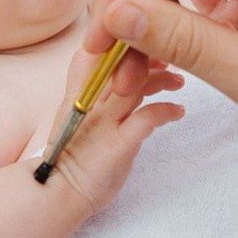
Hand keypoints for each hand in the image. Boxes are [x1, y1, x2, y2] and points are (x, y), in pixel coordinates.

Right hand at [46, 48, 184, 213]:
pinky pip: (147, 117)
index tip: (142, 45)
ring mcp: (104, 124)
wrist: (58, 194)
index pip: (95, 52)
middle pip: (120, 63)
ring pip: (136, 85)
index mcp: (77, 95)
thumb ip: (94, 95)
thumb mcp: (76, 117)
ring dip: (163, 80)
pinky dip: (167, 110)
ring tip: (179, 83)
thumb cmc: (73, 157)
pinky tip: (178, 112)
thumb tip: (121, 77)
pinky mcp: (118, 145)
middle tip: (169, 59)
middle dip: (149, 55)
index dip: (120, 43)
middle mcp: (89, 104)